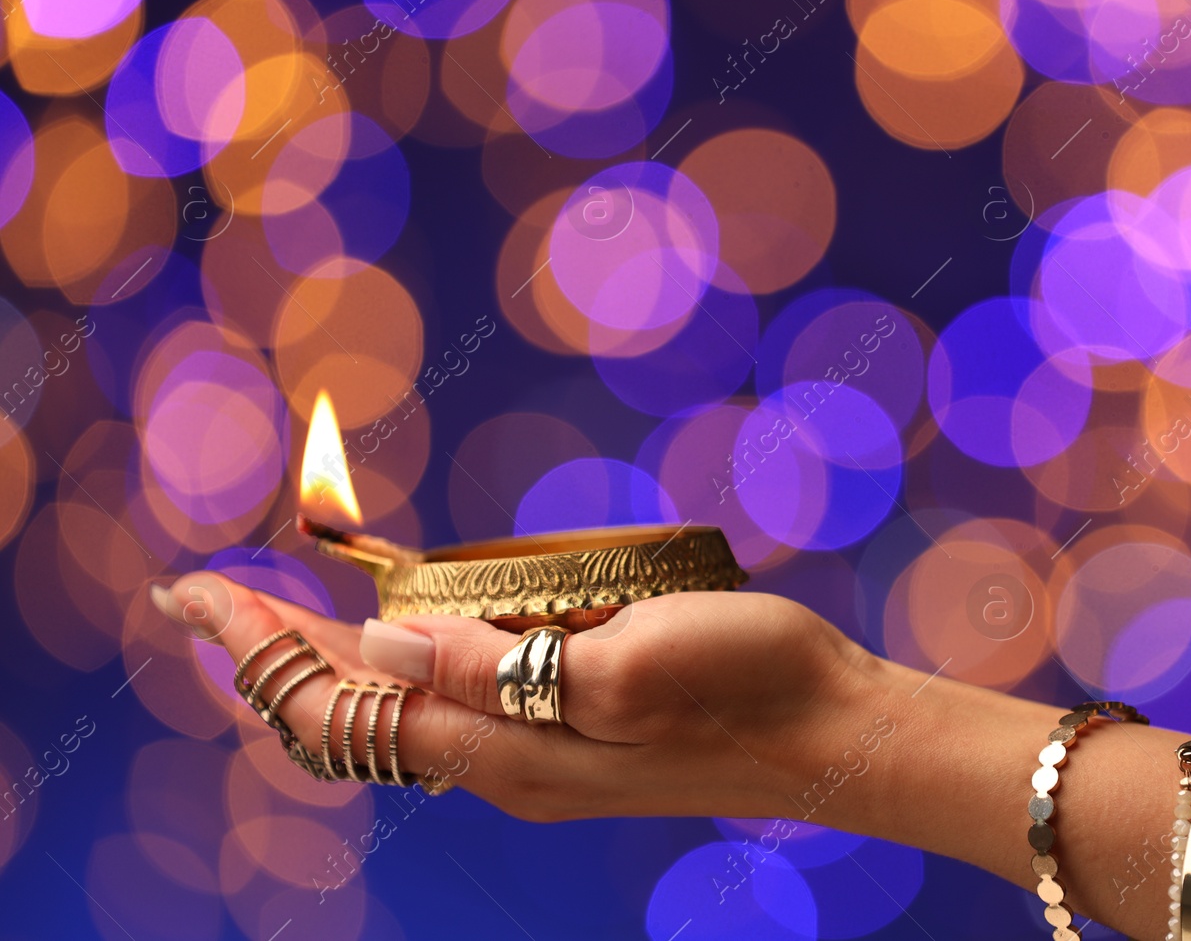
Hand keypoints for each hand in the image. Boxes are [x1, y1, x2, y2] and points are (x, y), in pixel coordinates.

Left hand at [151, 572, 880, 823]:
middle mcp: (506, 761)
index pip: (342, 708)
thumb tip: (382, 647)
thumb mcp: (624, 670)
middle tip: (211, 598)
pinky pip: (454, 701)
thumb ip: (497, 670)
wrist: (833, 733)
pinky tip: (408, 631)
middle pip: (354, 718)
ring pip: (398, 713)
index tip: (193, 592)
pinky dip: (400, 662)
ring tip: (281, 616)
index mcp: (505, 749)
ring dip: (330, 664)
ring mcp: (541, 751)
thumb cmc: (746, 689)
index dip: (259, 651)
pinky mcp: (576, 728)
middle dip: (273, 658)